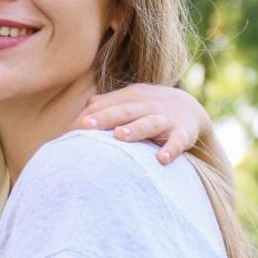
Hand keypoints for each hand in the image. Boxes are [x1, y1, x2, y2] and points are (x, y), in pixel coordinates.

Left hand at [77, 84, 209, 164]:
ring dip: (135, 129)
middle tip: (85, 126)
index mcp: (128, 98)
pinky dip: (171, 149)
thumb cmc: (145, 109)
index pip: (103, 106)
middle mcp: (146, 105)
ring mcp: (165, 118)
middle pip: (123, 110)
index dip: (86, 118)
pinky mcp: (183, 132)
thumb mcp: (126, 103)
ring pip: (149, 122)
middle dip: (105, 118)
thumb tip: (70, 125)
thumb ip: (100, 109)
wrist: (189, 107)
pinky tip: (161, 159)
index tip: (68, 133)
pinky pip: (178, 141)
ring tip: (120, 136)